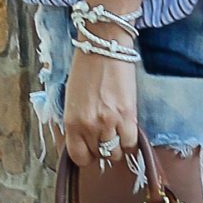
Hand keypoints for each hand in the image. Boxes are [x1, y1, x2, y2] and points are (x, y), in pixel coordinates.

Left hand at [62, 40, 138, 166]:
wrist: (104, 45)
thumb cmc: (85, 68)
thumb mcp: (72, 99)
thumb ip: (77, 121)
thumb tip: (85, 139)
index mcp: (71, 121)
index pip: (78, 156)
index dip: (86, 155)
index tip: (90, 149)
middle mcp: (89, 126)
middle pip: (99, 155)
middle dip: (101, 148)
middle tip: (105, 135)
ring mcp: (109, 122)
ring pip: (116, 152)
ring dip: (117, 145)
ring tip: (117, 131)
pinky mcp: (128, 115)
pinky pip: (131, 142)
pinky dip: (130, 139)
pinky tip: (127, 127)